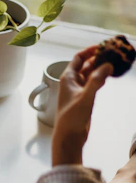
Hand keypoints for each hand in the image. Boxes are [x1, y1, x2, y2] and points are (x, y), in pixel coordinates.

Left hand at [52, 46, 112, 165]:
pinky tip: (109, 76)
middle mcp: (72, 82)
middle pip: (85, 64)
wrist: (69, 136)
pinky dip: (100, 78)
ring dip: (100, 67)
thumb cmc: (72, 118)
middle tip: (113, 53)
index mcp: (68, 78)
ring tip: (114, 62)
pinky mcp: (84, 98)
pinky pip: (93, 83)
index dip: (90, 50)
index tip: (103, 46)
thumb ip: (96, 81)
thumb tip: (107, 65)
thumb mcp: (85, 97)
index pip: (78, 57)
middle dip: (98, 57)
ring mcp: (78, 90)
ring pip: (90, 73)